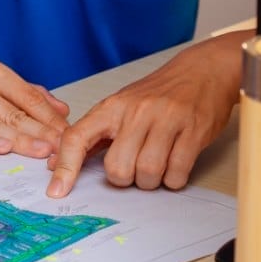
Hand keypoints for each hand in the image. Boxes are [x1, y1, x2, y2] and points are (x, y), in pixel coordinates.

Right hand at [0, 57, 68, 156]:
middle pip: (13, 112)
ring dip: (19, 141)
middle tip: (62, 150)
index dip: (49, 118)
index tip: (69, 136)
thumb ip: (24, 96)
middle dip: (41, 133)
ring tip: (42, 153)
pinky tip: (2, 149)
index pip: (26, 96)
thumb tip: (62, 110)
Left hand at [46, 33, 242, 195]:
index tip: (57, 190)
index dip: (65, 167)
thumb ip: (94, 136)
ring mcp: (166, 120)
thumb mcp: (121, 106)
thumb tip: (59, 162)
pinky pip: (176, 173)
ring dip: (151, 181)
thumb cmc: (159, 93)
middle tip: (134, 167)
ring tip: (157, 165)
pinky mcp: (193, 131)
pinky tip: (174, 164)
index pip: (77, 138)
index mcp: (112, 107)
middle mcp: (136, 111)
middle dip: (125, 179)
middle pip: (117, 168)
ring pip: (147, 174)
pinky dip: (174, 178)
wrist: (203, 71)